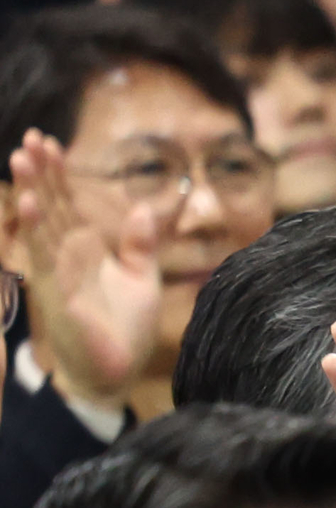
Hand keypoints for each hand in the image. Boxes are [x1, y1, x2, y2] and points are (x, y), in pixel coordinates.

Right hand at [5, 132, 159, 414]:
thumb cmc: (125, 326)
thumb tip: (142, 209)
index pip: (67, 202)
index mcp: (85, 247)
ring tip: (21, 158)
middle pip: (50, 204)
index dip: (58, 173)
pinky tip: (29, 205)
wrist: (116, 370)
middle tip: (31, 137)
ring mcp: (57, 271)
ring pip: (40, 223)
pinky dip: (36, 230)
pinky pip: (43, 256)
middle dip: (40, 172)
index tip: (50, 142)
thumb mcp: (141, 279)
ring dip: (30, 191)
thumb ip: (138, 244)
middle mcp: (66, 254)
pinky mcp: (55, 291)